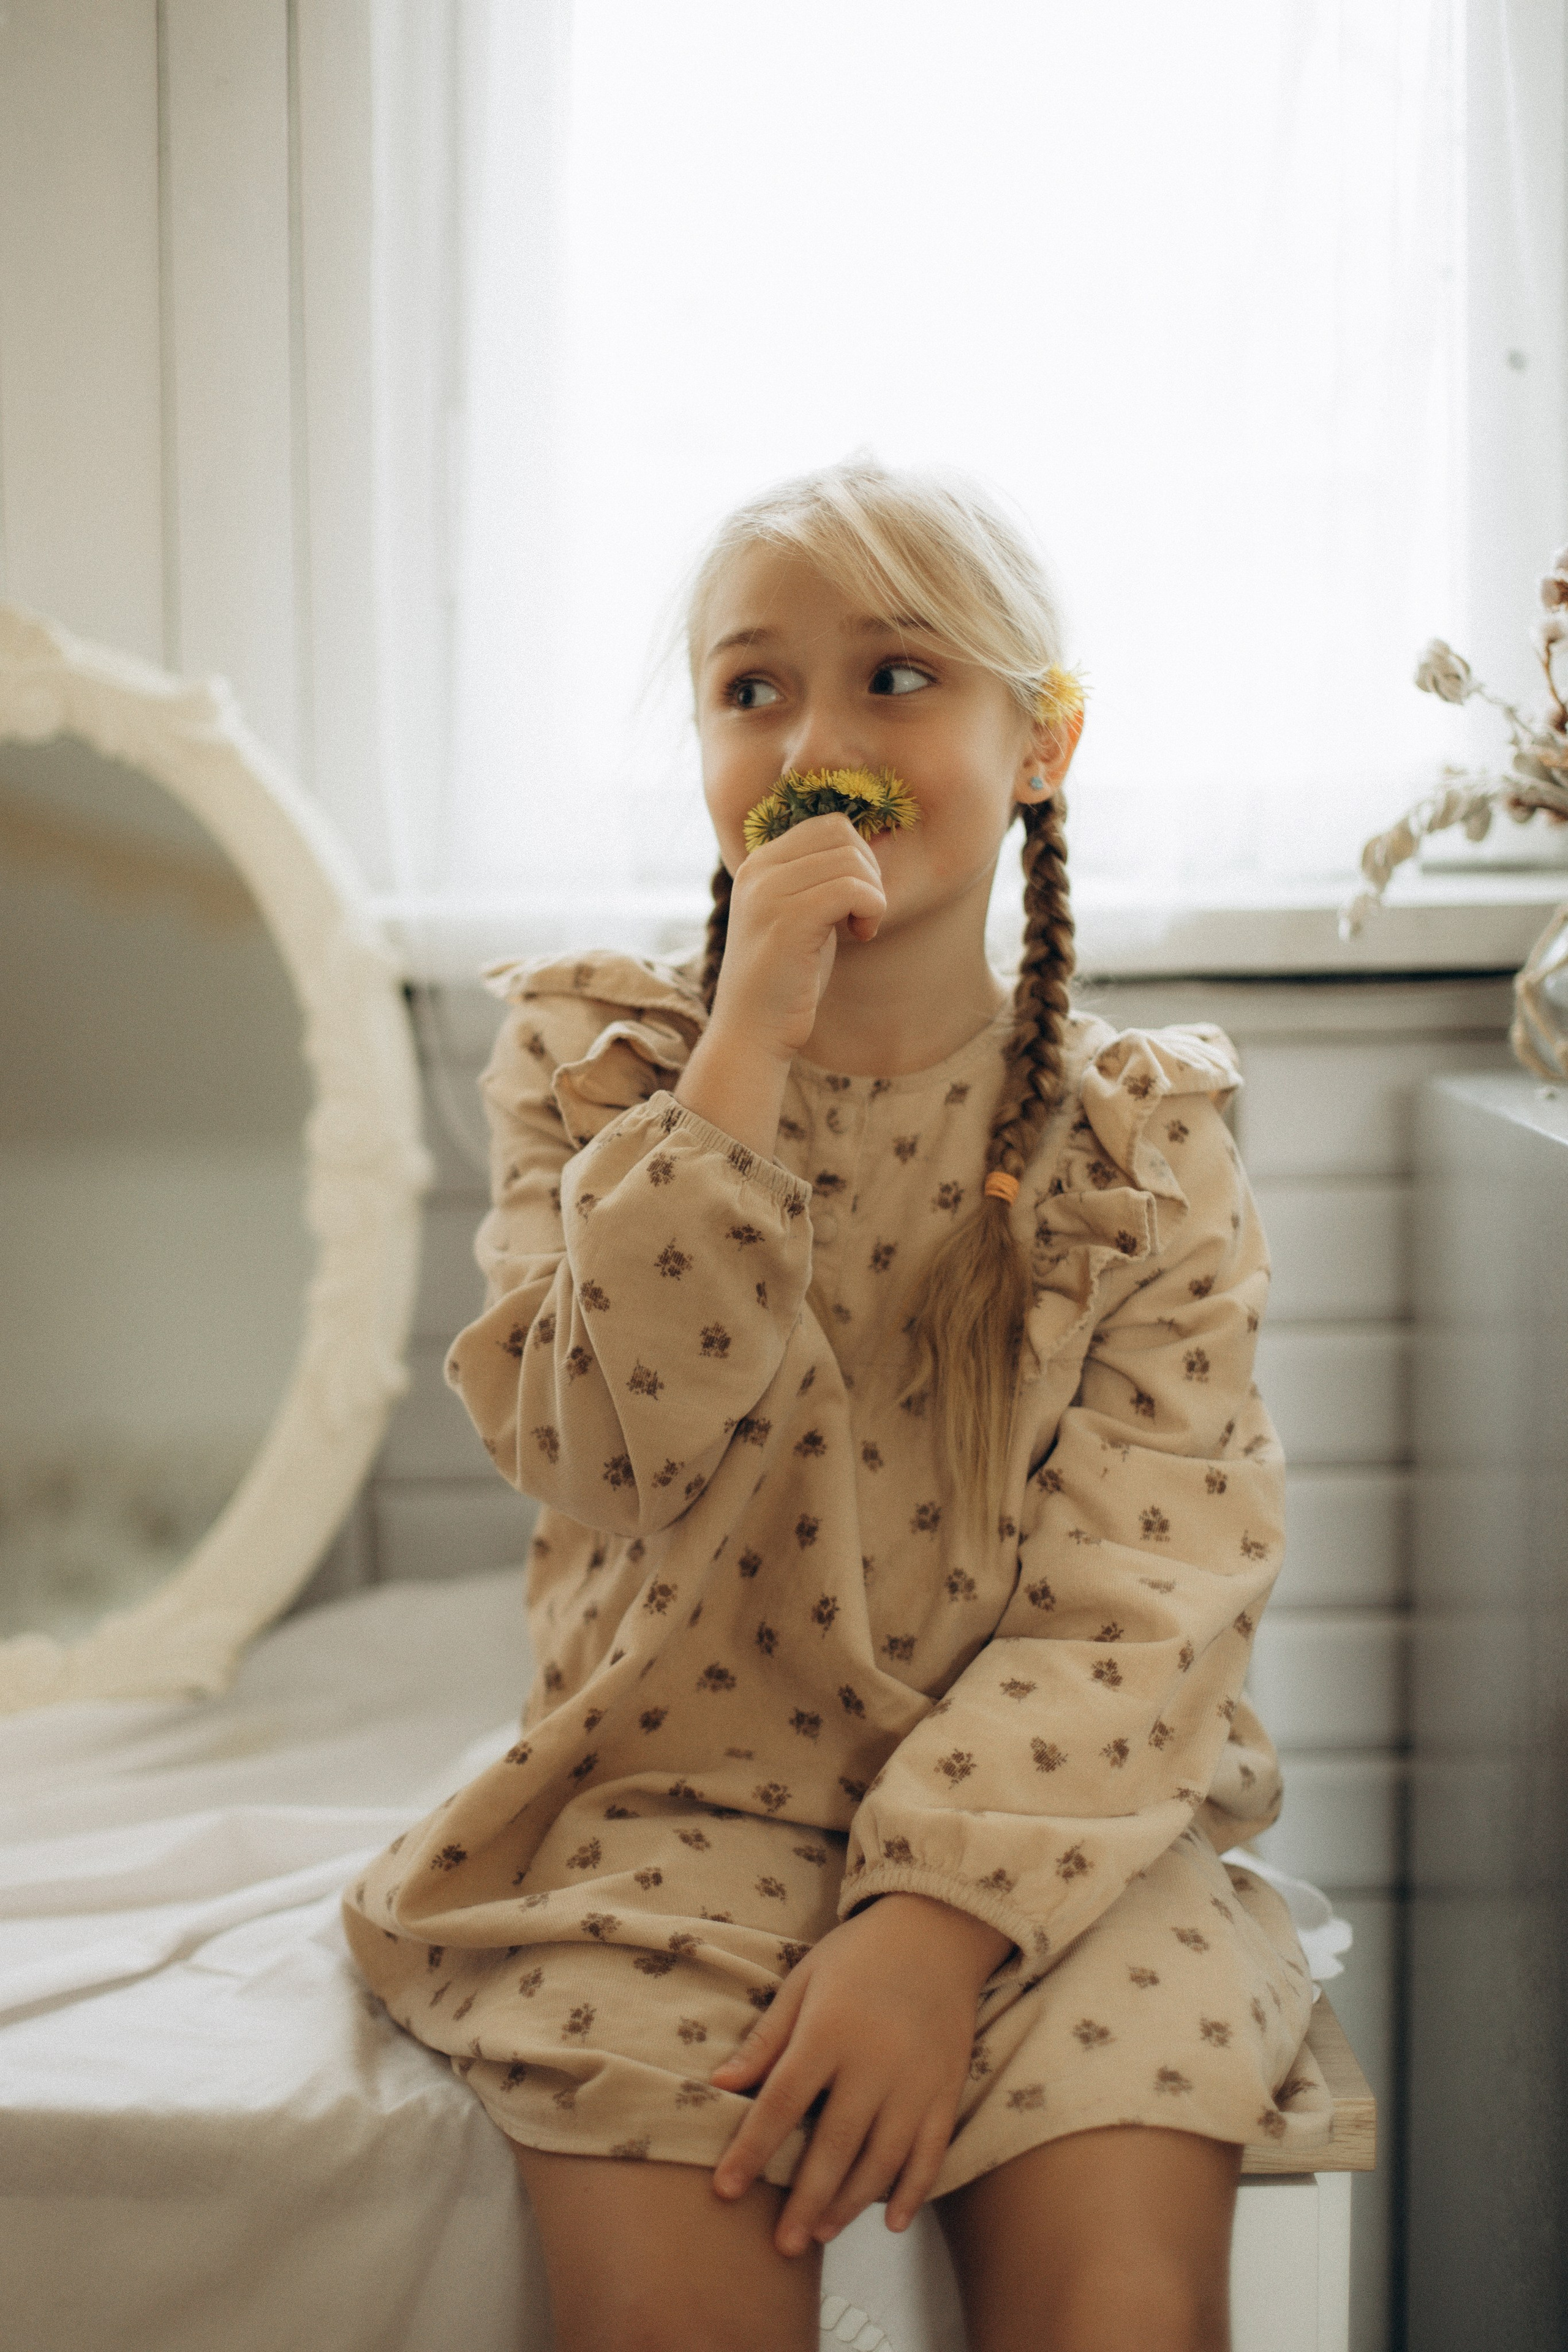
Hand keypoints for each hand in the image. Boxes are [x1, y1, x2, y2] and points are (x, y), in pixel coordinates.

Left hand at [708, 1892, 1011, 2254]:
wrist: (937, 1930)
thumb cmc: (860, 1954)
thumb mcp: (804, 1981)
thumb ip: (767, 2038)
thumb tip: (721, 2083)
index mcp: (829, 2031)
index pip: (782, 2103)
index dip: (751, 2150)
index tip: (725, 2189)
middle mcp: (874, 2061)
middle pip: (834, 2145)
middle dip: (805, 2200)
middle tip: (782, 2245)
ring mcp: (916, 2080)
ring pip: (882, 2159)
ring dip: (851, 2203)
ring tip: (822, 2233)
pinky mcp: (946, 2089)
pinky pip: (932, 2152)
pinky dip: (914, 2191)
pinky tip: (891, 2220)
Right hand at [710, 811, 886, 1067]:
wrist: (752, 1033)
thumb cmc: (784, 981)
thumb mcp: (799, 916)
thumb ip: (819, 881)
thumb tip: (869, 848)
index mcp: (759, 864)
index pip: (827, 826)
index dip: (858, 858)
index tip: (855, 901)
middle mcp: (758, 870)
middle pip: (842, 834)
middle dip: (870, 872)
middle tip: (863, 914)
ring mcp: (769, 894)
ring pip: (851, 861)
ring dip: (873, 895)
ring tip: (862, 928)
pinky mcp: (788, 922)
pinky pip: (852, 890)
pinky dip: (872, 910)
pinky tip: (862, 936)